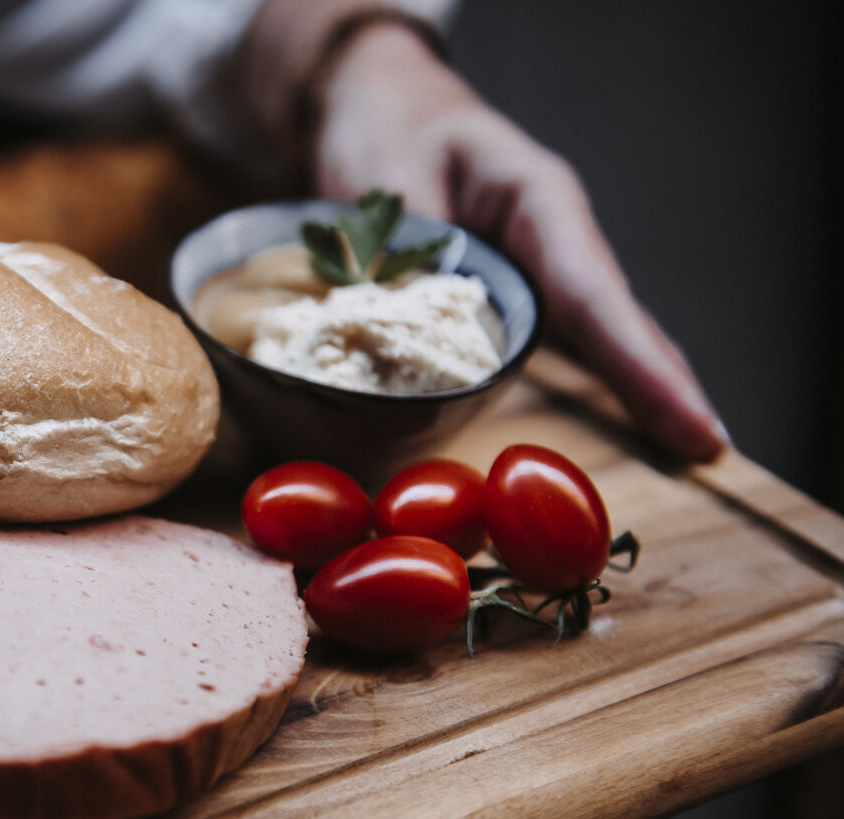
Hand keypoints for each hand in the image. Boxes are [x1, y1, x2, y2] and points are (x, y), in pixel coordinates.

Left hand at [312, 25, 726, 461]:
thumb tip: (392, 338)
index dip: (637, 367)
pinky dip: (571, 390)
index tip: (689, 422)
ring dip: (627, 395)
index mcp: (537, 202)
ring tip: (681, 453)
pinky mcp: (499, 294)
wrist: (369, 109)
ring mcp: (530, 268)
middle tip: (706, 451)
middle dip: (659, 387)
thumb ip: (396, 259)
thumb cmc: (385, 131)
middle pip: (614, 321)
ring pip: (589, 338)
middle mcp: (548, 240)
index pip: (594, 294)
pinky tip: (604, 433)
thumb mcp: (385, 184)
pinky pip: (541, 347)